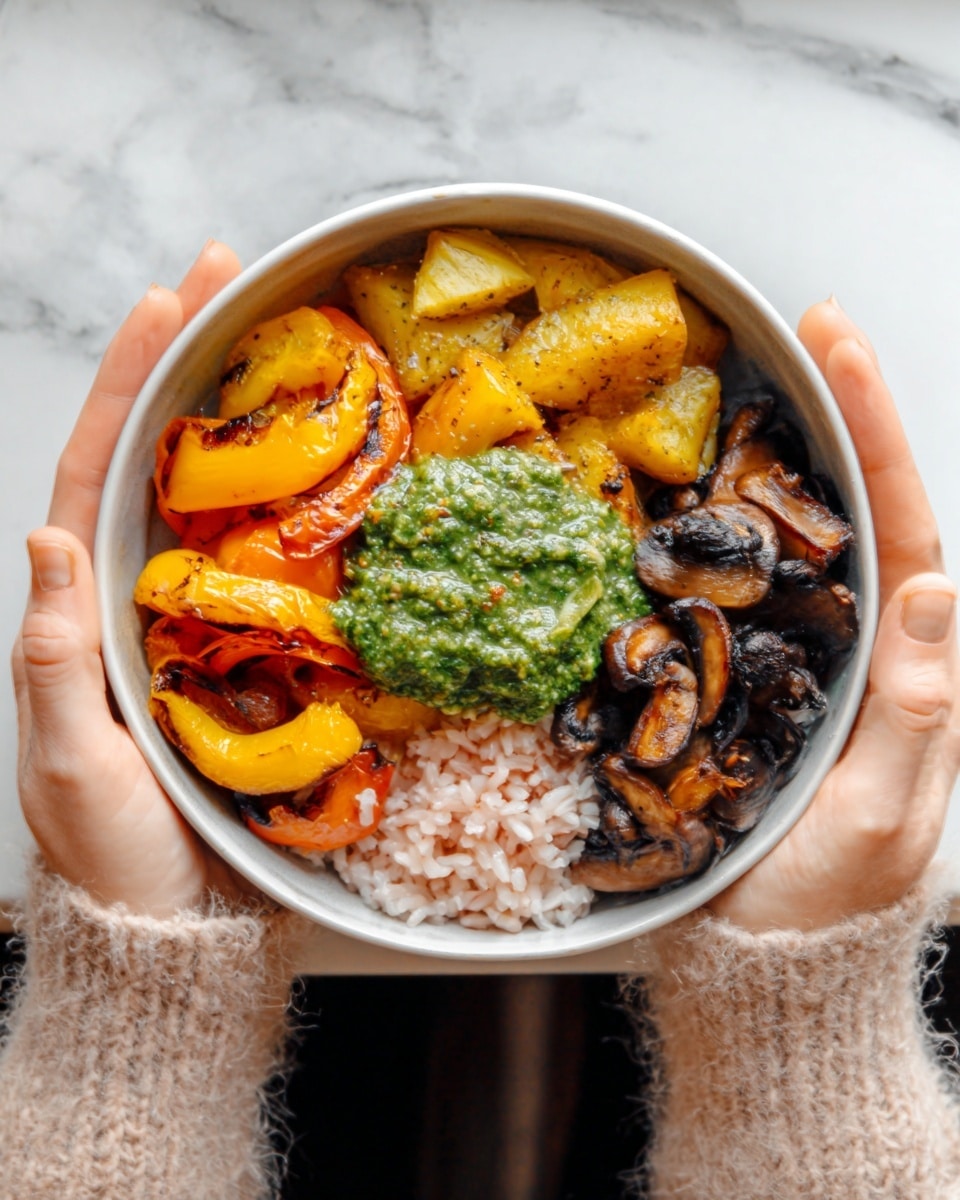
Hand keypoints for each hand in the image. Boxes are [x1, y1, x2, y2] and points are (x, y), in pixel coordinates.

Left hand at [12, 241, 245, 916]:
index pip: (97, 472)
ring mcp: (197, 621)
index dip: (127, 382)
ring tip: (281, 339)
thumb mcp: (71, 764)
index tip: (165, 300)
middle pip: (155, 459)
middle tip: (228, 277)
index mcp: (84, 610)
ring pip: (215, 499)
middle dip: (183, 362)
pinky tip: (331, 466)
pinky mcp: (254, 653)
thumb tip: (49, 538)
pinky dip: (295, 506)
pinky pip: (274, 565)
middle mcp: (138, 598)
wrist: (180, 923)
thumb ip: (53, 659)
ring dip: (240, 417)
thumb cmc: (115, 856)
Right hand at [709, 299, 959, 930]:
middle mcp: (860, 650)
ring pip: (799, 544)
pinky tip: (692, 492)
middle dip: (841, 414)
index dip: (876, 436)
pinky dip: (721, 534)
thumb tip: (934, 582)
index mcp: (910, 671)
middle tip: (806, 327)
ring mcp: (800, 663)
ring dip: (780, 459)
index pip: (905, 530)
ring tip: (754, 378)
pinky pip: (738, 594)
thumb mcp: (879, 820)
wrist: (760, 964)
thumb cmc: (823, 906)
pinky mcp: (744, 684)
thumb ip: (914, 711)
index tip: (842, 349)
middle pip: (859, 512)